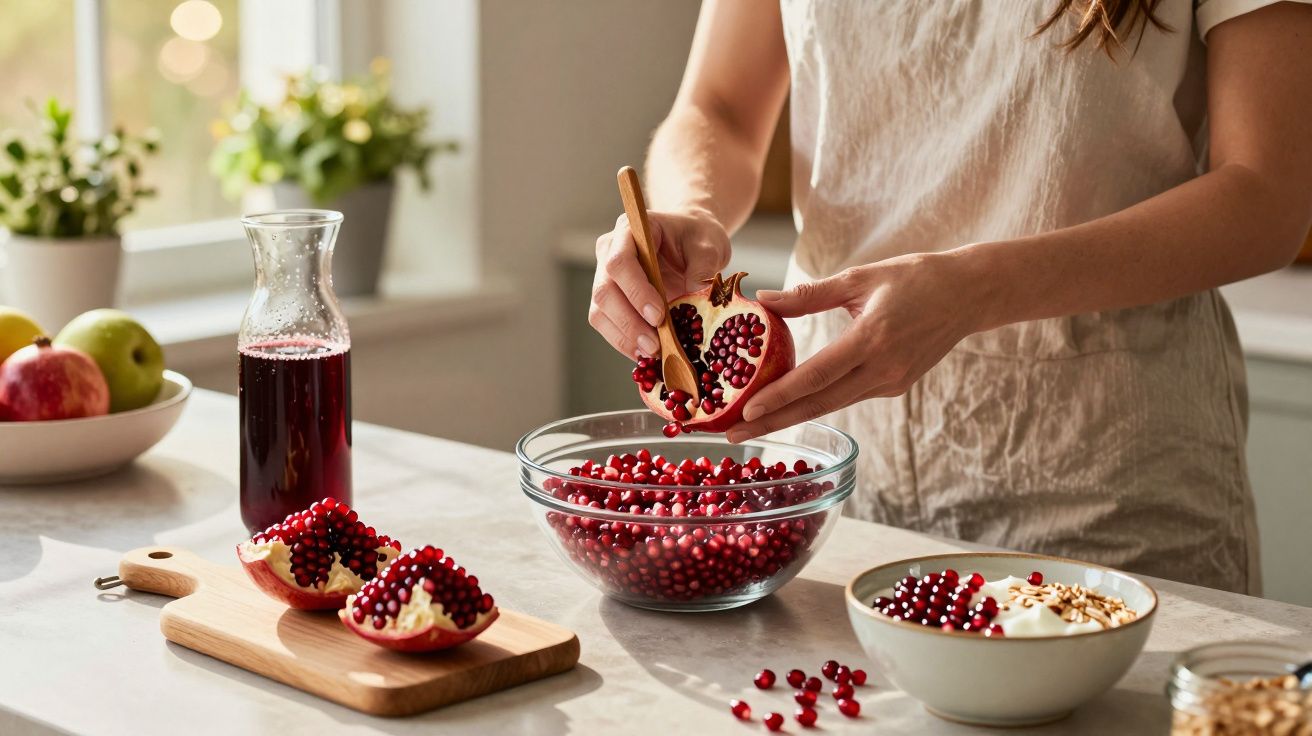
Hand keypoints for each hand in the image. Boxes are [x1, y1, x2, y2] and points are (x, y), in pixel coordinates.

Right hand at [589, 209, 730, 358]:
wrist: (690, 241)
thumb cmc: (697, 237)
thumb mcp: (709, 245)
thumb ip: (703, 266)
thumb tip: (697, 294)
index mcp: (630, 230)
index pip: (619, 262)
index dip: (635, 291)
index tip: (658, 315)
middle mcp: (609, 252)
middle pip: (604, 291)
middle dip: (629, 323)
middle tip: (656, 345)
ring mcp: (605, 277)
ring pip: (600, 312)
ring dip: (624, 338)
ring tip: (654, 353)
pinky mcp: (609, 300)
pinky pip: (607, 325)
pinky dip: (625, 343)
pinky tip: (647, 354)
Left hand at [726, 252, 985, 442]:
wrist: (969, 295)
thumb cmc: (913, 277)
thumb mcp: (860, 278)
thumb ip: (811, 294)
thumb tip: (763, 300)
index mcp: (871, 339)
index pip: (816, 376)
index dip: (780, 397)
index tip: (747, 412)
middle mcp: (882, 369)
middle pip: (819, 404)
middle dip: (774, 423)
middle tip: (733, 434)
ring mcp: (891, 382)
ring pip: (833, 404)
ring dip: (792, 417)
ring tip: (752, 426)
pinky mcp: (895, 386)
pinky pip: (849, 395)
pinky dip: (818, 401)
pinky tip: (789, 404)